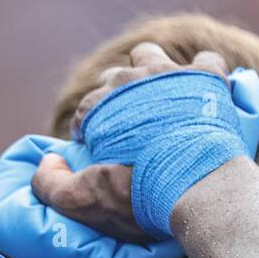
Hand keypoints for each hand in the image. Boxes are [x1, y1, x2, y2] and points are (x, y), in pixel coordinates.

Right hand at [30, 43, 230, 243]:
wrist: (198, 188)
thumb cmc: (140, 196)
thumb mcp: (83, 201)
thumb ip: (50, 184)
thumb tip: (50, 160)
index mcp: (99, 105)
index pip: (85, 111)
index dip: (90, 132)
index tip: (103, 154)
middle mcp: (130, 79)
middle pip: (113, 79)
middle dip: (115, 99)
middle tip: (131, 131)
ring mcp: (170, 74)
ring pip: (150, 55)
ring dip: (150, 72)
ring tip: (160, 102)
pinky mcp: (208, 79)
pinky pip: (206, 63)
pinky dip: (203, 77)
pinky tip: (204, 99)